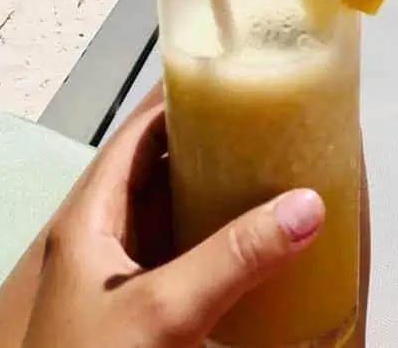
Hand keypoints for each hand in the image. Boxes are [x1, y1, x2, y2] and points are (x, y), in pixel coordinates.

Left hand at [20, 90, 325, 347]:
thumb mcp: (163, 310)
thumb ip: (234, 257)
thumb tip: (308, 204)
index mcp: (89, 219)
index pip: (135, 134)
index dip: (180, 100)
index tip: (236, 77)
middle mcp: (102, 242)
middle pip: (159, 173)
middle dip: (212, 147)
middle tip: (271, 123)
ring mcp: (122, 284)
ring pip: (174, 219)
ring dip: (218, 196)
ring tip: (274, 169)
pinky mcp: (144, 321)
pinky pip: (185, 263)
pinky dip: (219, 245)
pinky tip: (257, 245)